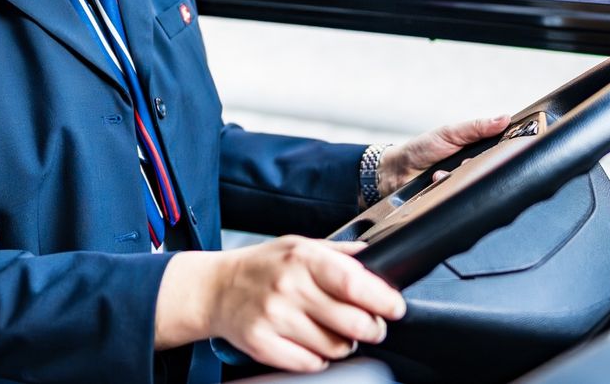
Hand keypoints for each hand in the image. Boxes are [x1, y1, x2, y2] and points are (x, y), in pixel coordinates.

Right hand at [155, 236, 405, 372]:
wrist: (215, 288)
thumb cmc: (261, 266)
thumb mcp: (297, 245)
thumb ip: (338, 253)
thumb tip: (377, 257)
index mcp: (302, 258)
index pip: (354, 283)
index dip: (383, 300)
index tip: (394, 307)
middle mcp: (288, 287)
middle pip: (353, 323)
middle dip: (371, 328)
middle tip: (369, 325)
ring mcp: (274, 318)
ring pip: (335, 348)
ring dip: (342, 344)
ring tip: (330, 330)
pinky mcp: (263, 344)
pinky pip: (310, 364)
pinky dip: (317, 358)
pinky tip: (308, 341)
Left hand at [376, 115, 511, 197]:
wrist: (396, 171)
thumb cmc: (422, 149)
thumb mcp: (449, 133)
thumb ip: (475, 128)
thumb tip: (504, 119)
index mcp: (476, 149)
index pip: (501, 151)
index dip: (504, 151)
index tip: (500, 149)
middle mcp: (474, 168)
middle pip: (491, 171)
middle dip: (476, 167)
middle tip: (462, 163)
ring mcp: (464, 184)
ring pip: (477, 185)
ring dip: (459, 177)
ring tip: (441, 173)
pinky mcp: (454, 198)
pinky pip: (462, 198)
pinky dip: (448, 187)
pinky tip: (436, 182)